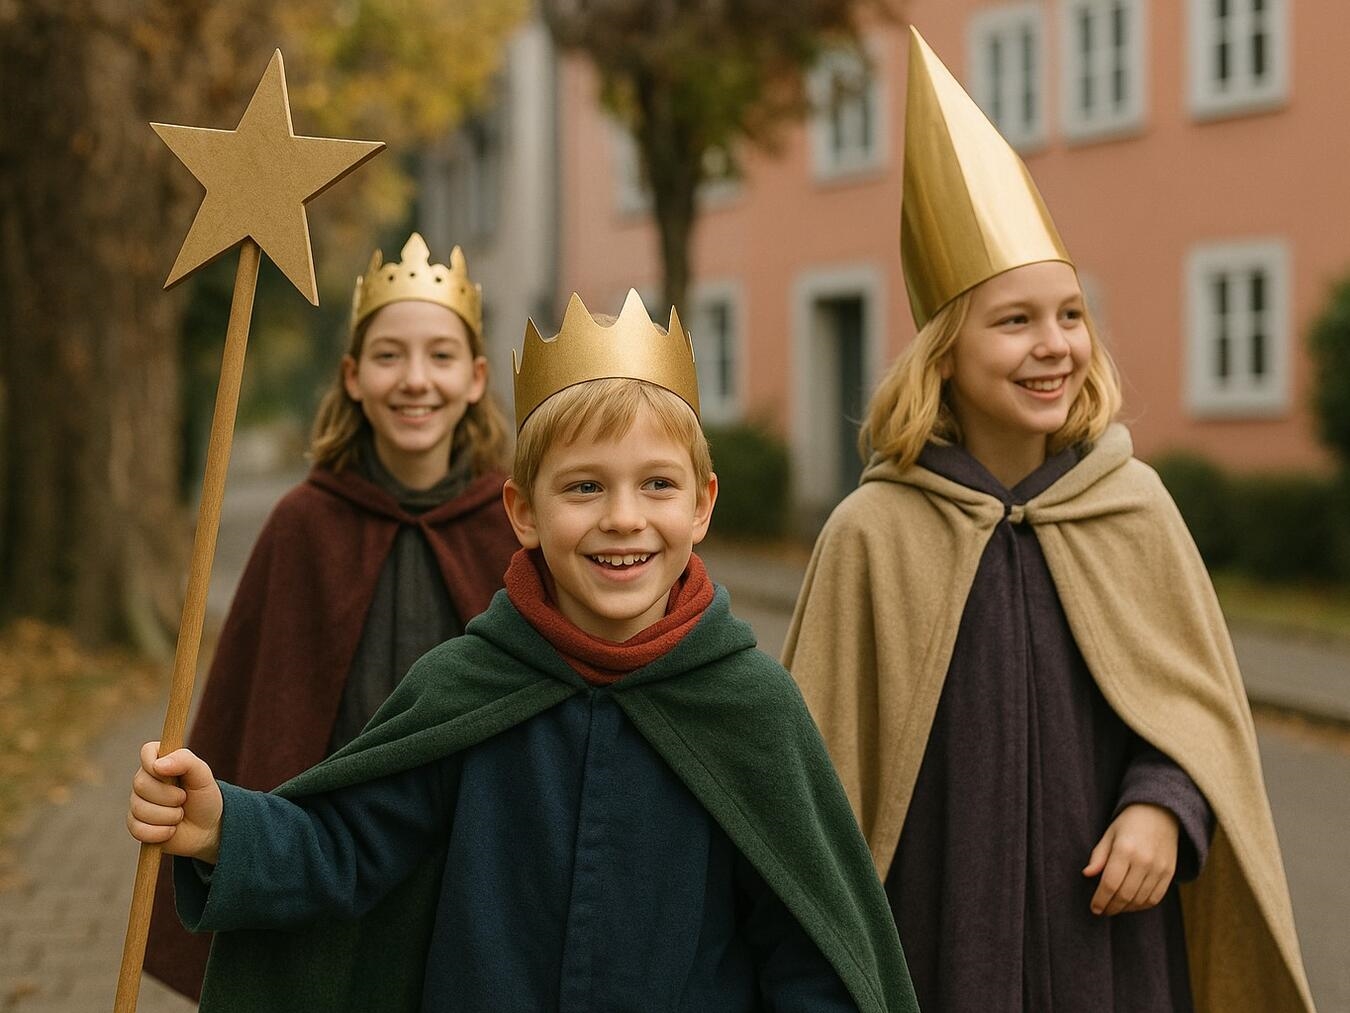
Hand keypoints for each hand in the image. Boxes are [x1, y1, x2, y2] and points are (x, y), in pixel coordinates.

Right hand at [126, 740, 222, 863]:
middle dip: (169, 796)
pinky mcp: (136, 825)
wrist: (206, 829)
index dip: (156, 763)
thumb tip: (158, 764)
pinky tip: (171, 830)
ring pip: (140, 809)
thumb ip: (185, 761)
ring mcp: (138, 803)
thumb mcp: (203, 776)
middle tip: (184, 799)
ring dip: (168, 816)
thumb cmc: (204, 798)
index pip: (147, 751)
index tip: (171, 774)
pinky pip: (138, 829)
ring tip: (180, 815)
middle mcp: (145, 780)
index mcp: (161, 762)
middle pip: (140, 784)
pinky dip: (160, 832)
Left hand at [1082, 803, 1178, 915]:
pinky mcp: (1169, 874)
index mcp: (1125, 850)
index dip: (1100, 900)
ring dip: (1125, 909)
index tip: (1094, 908)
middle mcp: (1144, 861)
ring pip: (1140, 900)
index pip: (1110, 883)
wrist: (1160, 813)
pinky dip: (1141, 906)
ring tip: (1114, 908)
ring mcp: (1159, 869)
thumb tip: (1087, 875)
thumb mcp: (1109, 834)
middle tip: (1102, 911)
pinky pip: (1155, 898)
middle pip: (1125, 895)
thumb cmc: (1129, 823)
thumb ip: (1098, 856)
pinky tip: (1131, 905)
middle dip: (1111, 907)